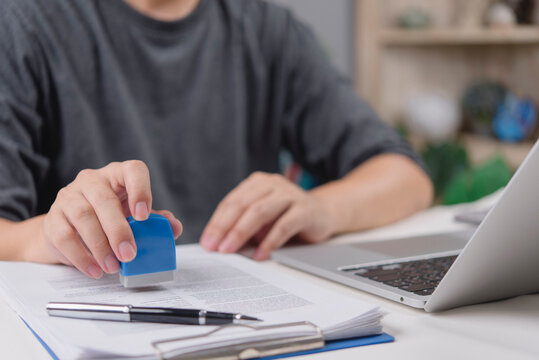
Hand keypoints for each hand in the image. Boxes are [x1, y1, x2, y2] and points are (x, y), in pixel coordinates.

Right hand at [42, 161, 181, 278]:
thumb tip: (174, 228)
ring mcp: (69, 197)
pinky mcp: (54, 218)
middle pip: (104, 199)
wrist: (70, 227)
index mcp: (118, 175)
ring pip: (82, 216)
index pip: (132, 170)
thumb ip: (156, 221)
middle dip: (118, 230)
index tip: (144, 216)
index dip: (141, 190)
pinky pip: (64, 236)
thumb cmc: (109, 217)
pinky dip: (81, 256)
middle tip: (129, 254)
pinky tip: (95, 269)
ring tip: (113, 266)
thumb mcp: (134, 216)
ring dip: (100, 246)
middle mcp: (92, 180)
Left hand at [200, 172, 335, 259]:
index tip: (207, 242)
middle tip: (215, 247)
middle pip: (243, 205)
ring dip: (241, 233)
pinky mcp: (305, 209)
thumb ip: (244, 226)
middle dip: (225, 228)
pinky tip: (260, 255)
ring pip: (260, 212)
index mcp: (258, 183)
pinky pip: (283, 226)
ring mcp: (290, 195)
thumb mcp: (262, 219)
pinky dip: (269, 242)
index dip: (217, 222)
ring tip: (230, 250)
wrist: (324, 214)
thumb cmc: (288, 217)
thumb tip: (218, 244)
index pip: (232, 201)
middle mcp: (273, 184)